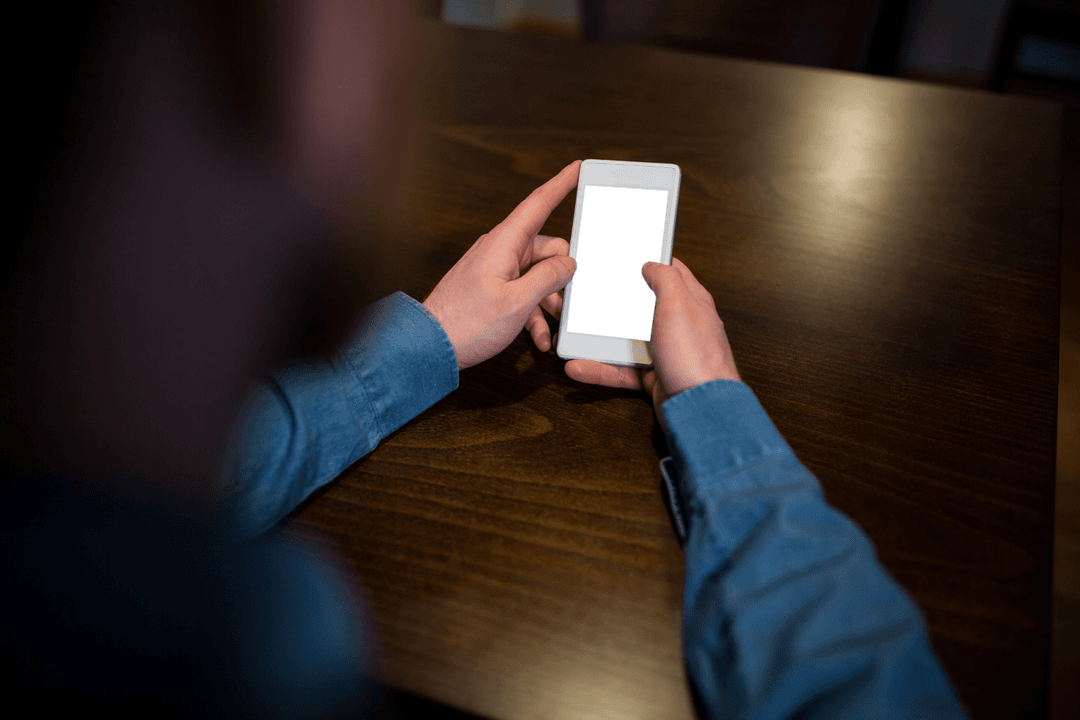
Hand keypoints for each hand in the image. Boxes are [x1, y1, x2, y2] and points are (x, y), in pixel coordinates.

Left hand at [423, 162, 579, 369]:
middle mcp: (500, 250)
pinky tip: (538, 336)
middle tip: (569, 298)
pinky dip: (533, 312)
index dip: (561, 184)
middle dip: (562, 273)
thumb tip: (569, 263)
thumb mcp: (517, 302)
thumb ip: (548, 278)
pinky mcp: (492, 287)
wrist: (431, 344)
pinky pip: (522, 292)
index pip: (538, 203)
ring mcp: (495, 269)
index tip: (578, 167)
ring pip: (537, 274)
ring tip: (551, 326)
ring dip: (548, 300)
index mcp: (504, 243)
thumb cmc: (466, 323)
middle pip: (546, 247)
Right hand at [564, 258, 739, 423]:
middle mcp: (677, 325)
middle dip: (613, 299)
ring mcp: (664, 351)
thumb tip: (651, 262)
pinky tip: (577, 365)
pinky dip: (599, 369)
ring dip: (598, 336)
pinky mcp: (652, 376)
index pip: (669, 272)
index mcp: (689, 301)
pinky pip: (620, 370)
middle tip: (585, 291)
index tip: (622, 255)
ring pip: (624, 339)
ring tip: (571, 330)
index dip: (647, 260)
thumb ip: (664, 278)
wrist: (701, 408)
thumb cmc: (697, 356)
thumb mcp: (679, 304)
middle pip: (639, 305)